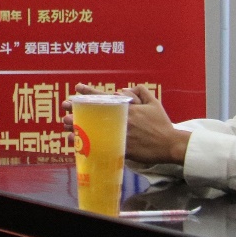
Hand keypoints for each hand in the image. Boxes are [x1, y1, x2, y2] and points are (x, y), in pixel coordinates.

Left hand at [61, 84, 190, 165]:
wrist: (170, 145)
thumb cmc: (162, 124)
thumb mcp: (154, 103)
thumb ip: (140, 91)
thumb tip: (123, 90)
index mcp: (126, 108)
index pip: (104, 98)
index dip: (89, 92)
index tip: (77, 88)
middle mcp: (120, 119)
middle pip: (94, 113)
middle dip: (78, 109)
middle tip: (65, 107)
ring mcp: (119, 133)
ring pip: (93, 128)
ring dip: (78, 125)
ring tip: (65, 123)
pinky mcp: (120, 147)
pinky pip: (100, 144)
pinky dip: (87, 142)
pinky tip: (76, 142)